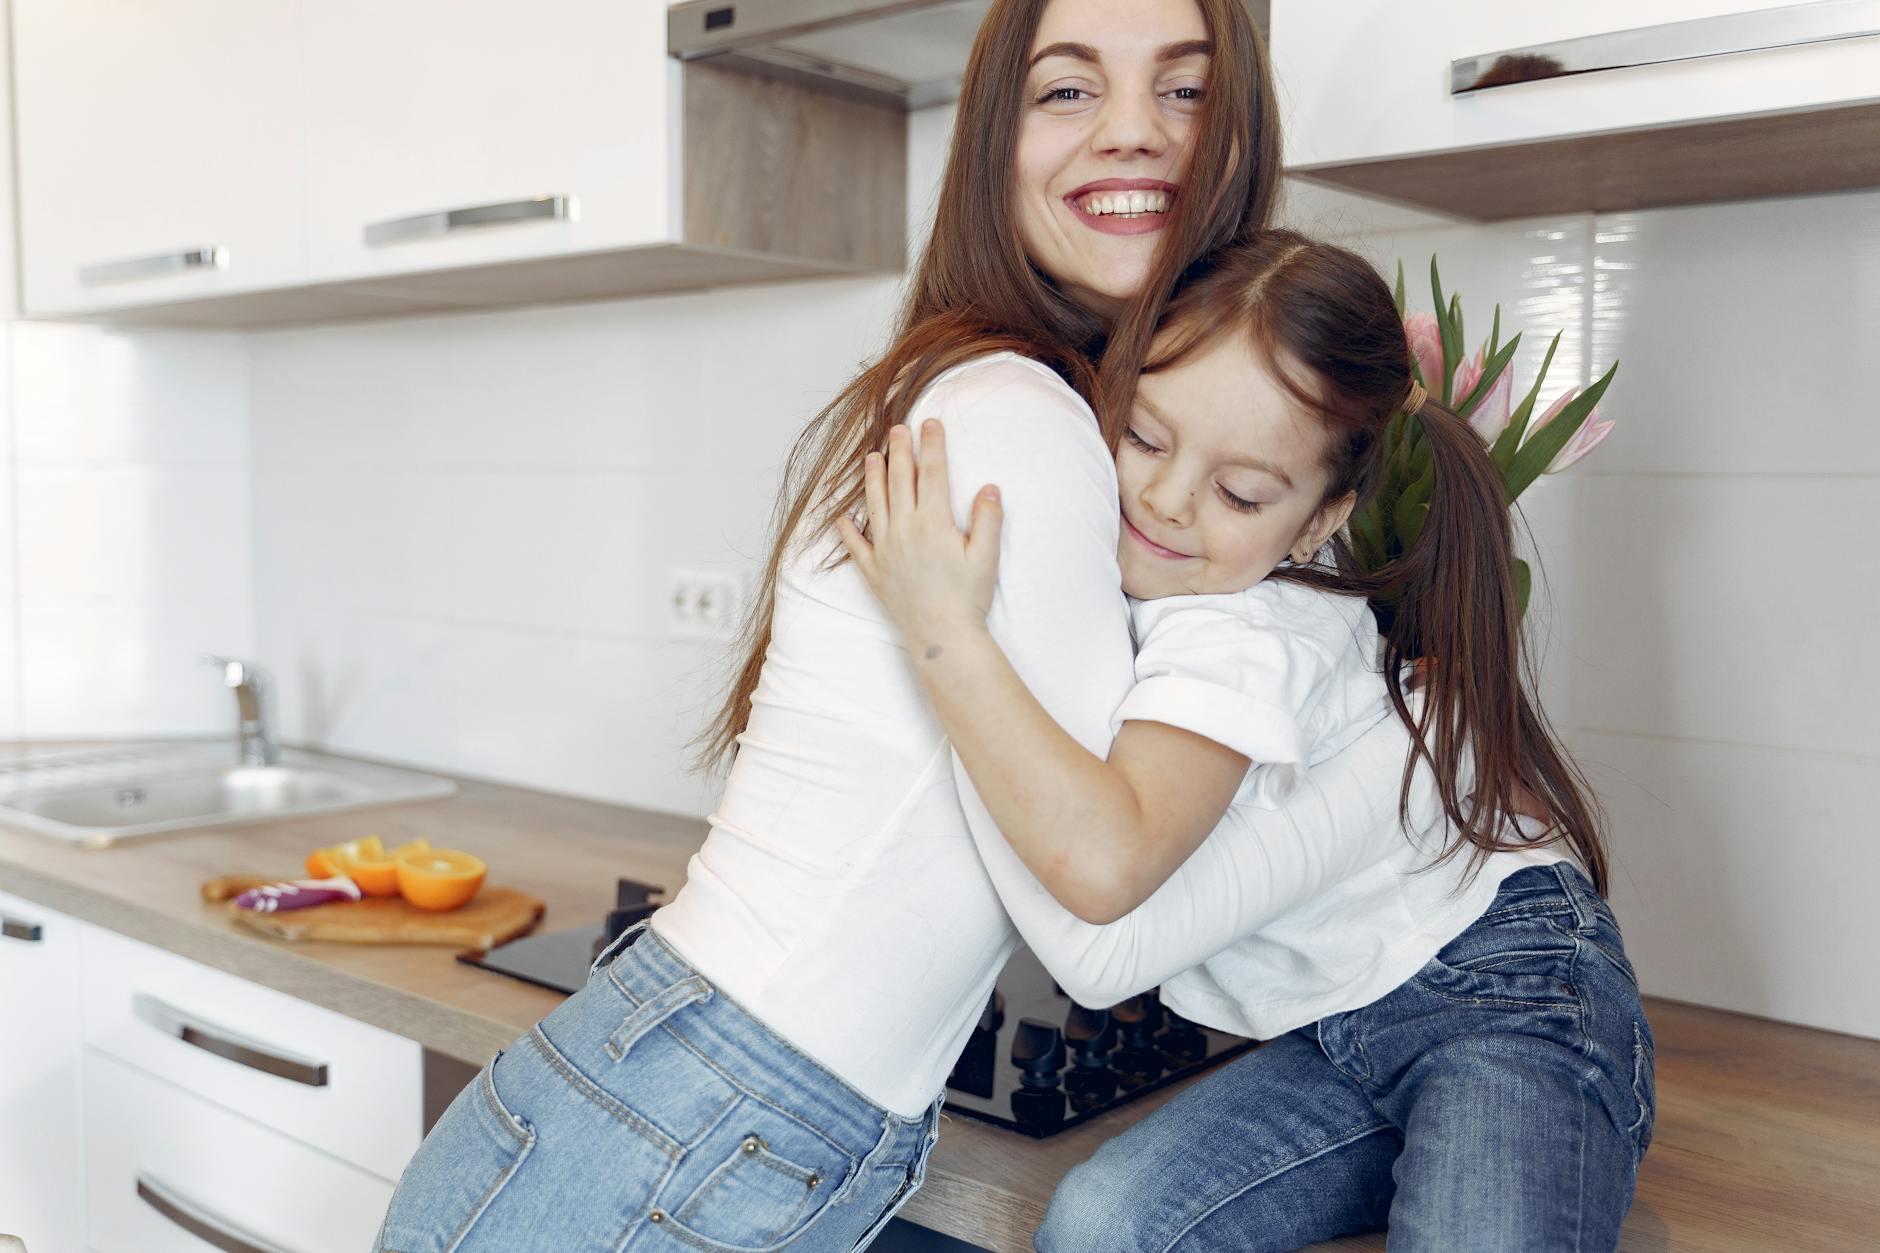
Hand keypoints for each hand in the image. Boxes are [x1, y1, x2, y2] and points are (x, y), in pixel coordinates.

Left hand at [836, 419, 1002, 648]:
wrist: (942, 637)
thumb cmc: (968, 598)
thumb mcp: (986, 557)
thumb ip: (988, 520)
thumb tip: (989, 487)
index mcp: (933, 523)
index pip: (932, 474)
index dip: (932, 445)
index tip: (930, 424)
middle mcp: (904, 531)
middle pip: (900, 481)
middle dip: (900, 451)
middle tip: (898, 428)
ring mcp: (885, 550)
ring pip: (875, 505)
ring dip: (873, 478)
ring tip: (871, 457)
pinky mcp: (874, 572)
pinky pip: (856, 546)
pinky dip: (848, 530)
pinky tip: (843, 518)